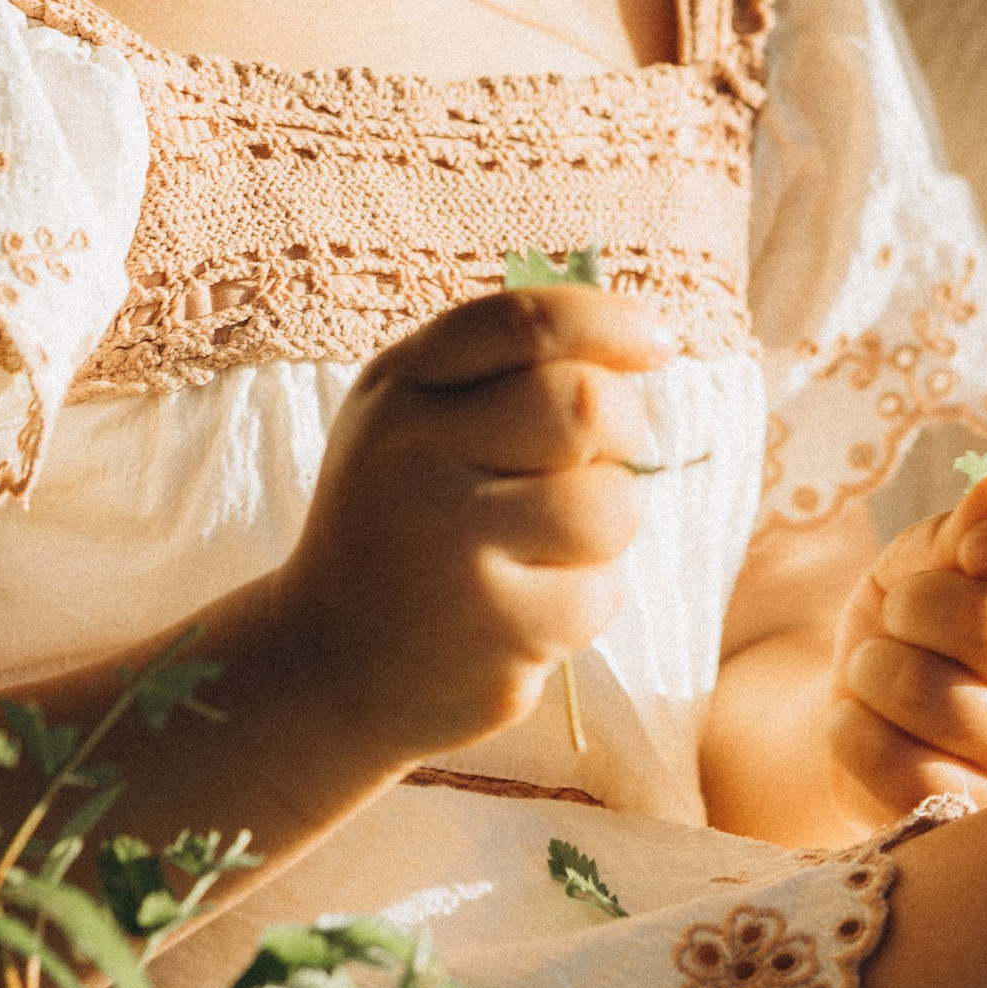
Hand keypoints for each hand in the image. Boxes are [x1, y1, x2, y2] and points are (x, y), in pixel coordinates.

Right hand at [271, 282, 667, 765]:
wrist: (327, 665)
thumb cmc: (400, 518)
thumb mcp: (415, 420)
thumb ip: (505, 368)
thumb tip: (645, 341)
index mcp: (399, 391)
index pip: (523, 323)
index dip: (610, 322)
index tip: (658, 342)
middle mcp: (417, 460)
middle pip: (586, 406)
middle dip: (623, 428)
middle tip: (593, 457)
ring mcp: (456, 552)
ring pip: (611, 505)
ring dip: (606, 521)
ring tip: (548, 541)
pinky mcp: (498, 634)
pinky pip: (601, 592)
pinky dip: (584, 598)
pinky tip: (523, 607)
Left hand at [824, 471, 986, 826]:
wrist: (862, 711)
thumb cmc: (912, 619)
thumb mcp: (924, 559)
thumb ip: (961, 529)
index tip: (969, 550)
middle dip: (917, 607)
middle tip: (901, 612)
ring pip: (944, 703)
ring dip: (877, 671)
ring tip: (876, 669)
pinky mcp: (985, 815)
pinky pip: (908, 775)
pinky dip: (856, 734)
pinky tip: (860, 722)